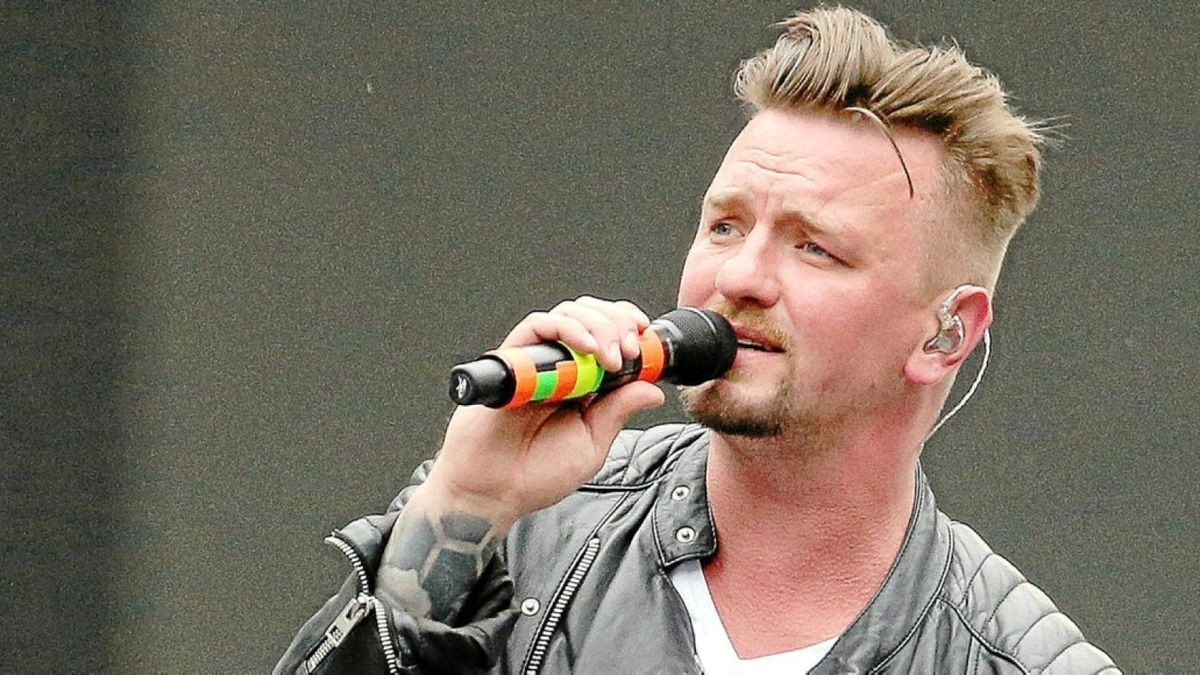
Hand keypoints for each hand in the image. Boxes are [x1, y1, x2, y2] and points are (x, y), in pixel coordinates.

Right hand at [418, 296, 665, 532]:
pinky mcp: (512, 360)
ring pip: (569, 313)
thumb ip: (618, 413)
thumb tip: (652, 389)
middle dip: (618, 323)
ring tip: (610, 357)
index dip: (628, 326)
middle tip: (630, 350)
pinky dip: (567, 329)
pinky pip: (537, 326)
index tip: (646, 336)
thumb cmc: (535, 474)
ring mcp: (536, 362)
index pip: (609, 335)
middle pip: (592, 316)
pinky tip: (587, 348)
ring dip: (598, 325)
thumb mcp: (592, 445)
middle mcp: (560, 367)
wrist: (492, 492)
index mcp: (583, 384)